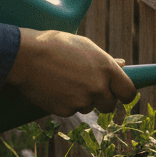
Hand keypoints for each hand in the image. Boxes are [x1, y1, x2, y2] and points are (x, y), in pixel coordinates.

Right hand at [6, 29, 136, 115]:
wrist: (27, 56)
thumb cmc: (57, 45)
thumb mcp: (86, 46)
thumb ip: (106, 60)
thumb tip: (123, 64)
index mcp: (107, 68)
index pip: (128, 92)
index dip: (125, 95)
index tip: (120, 95)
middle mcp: (98, 87)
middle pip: (110, 105)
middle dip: (103, 100)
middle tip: (91, 89)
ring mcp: (81, 101)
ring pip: (89, 107)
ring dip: (82, 99)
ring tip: (66, 81)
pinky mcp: (65, 111)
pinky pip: (71, 111)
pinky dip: (66, 103)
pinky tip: (55, 88)